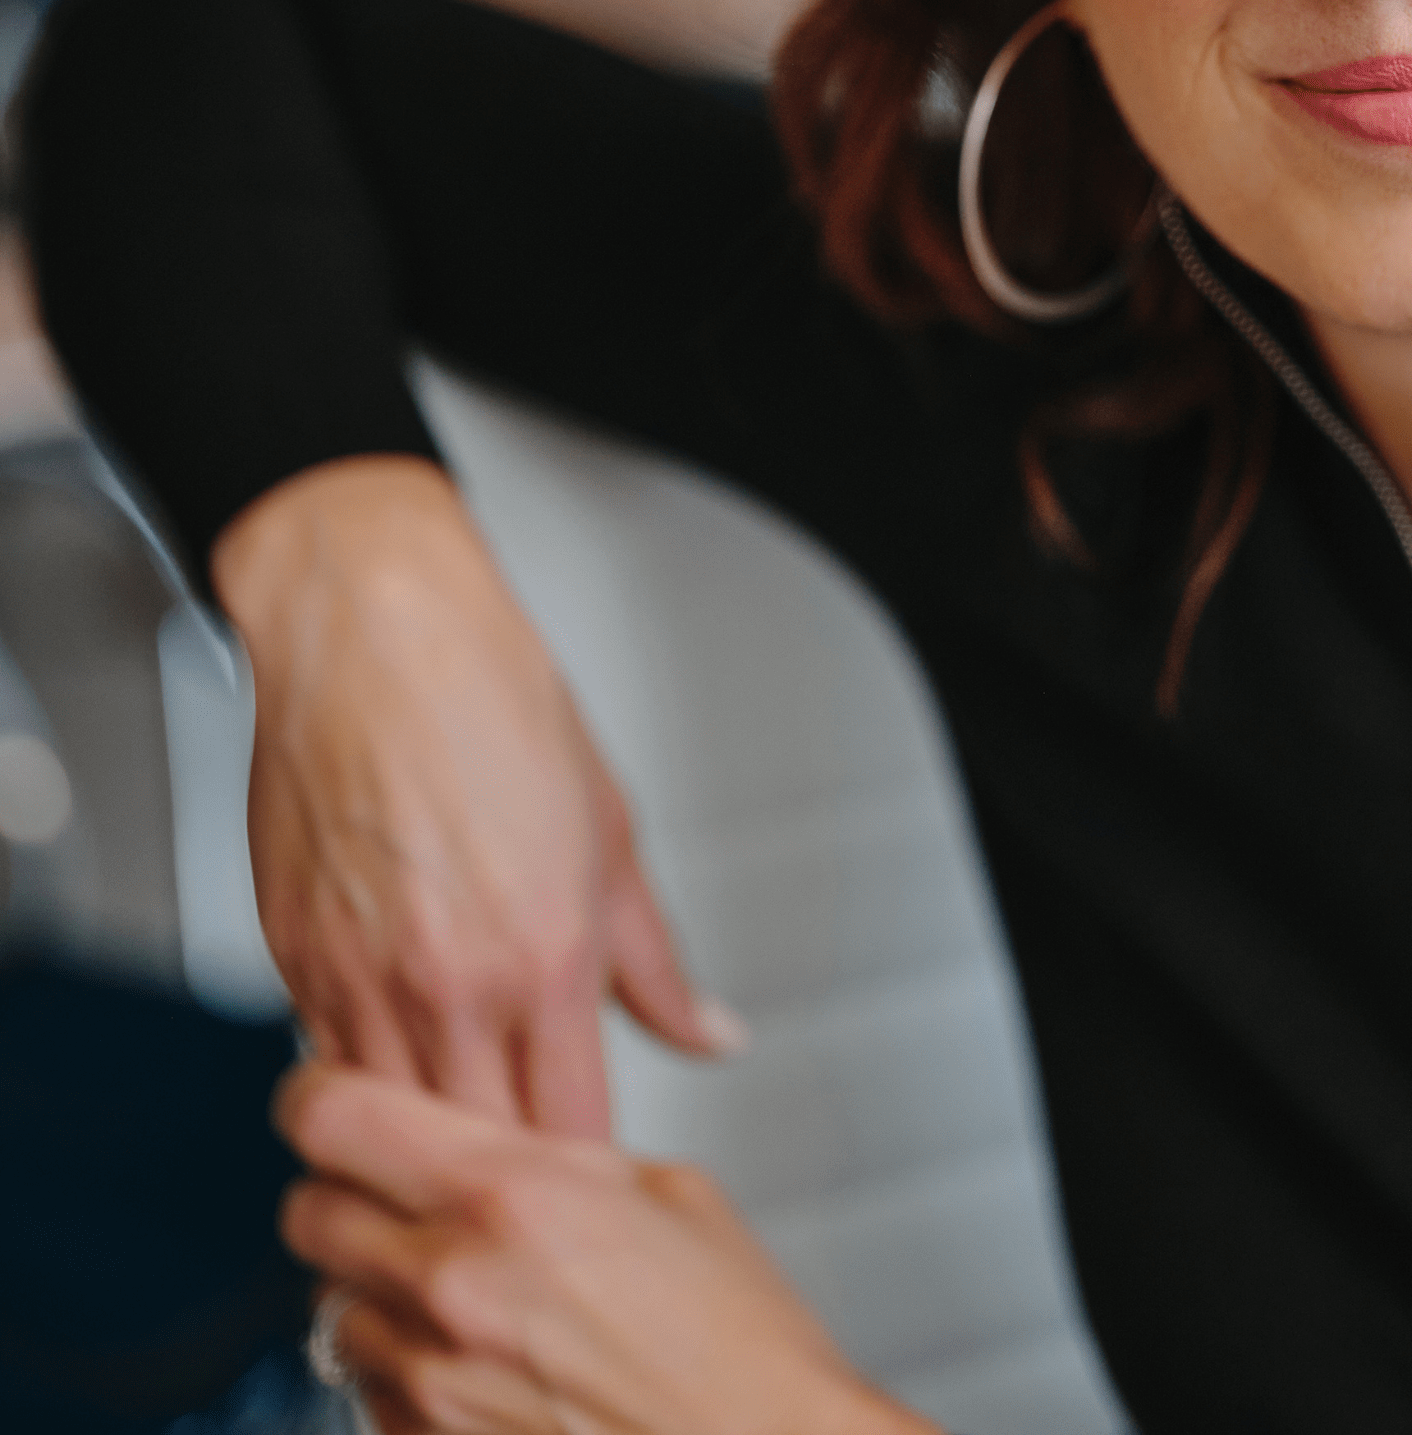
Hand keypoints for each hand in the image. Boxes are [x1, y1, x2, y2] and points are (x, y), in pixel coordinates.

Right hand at [215, 457, 740, 1133]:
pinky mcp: (293, 963)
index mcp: (547, 956)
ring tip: (456, 1149)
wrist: (375, 634)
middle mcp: (451, 984)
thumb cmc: (492, 703)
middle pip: (478, 1153)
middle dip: (506, 1183)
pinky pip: (326, 1068)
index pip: (573, 1131)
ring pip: (389, 1131)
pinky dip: (361, 1089)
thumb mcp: (613, 831)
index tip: (598, 1183)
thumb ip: (656, 961)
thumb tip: (711, 1031)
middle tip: (529, 1184)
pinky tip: (393, 1078)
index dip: (588, 1172)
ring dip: (423, 1150)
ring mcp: (361, 981)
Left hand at [279, 1063, 932, 1434]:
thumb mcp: (669, 1194)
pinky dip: (403, 1369)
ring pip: (328, 1307)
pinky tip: (475, 1360)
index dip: (322, 1097)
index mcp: (514, 1191)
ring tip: (453, 1288)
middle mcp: (452, 1282)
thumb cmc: (738, 1342)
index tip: (330, 1096)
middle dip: (343, 1193)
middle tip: (393, 1190)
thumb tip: (513, 1147)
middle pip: (306, 1212)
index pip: (336, 1117)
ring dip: (372, 1289)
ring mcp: (430, 1380)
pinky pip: (367, 1391)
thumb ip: (566, 1159)